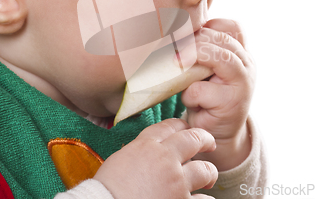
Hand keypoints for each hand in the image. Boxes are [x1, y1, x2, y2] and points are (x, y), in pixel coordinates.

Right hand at [94, 118, 217, 198]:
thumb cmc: (106, 190)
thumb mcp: (119, 161)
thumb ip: (138, 152)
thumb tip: (147, 151)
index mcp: (146, 146)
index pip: (169, 126)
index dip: (181, 125)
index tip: (186, 128)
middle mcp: (165, 159)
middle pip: (194, 140)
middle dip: (205, 139)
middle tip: (209, 144)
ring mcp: (176, 181)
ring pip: (205, 169)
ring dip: (209, 172)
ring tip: (209, 177)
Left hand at [180, 19, 255, 170]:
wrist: (218, 134)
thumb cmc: (208, 97)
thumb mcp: (209, 70)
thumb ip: (205, 51)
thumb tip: (177, 29)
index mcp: (242, 54)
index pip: (232, 28)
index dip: (209, 26)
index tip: (188, 33)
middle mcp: (247, 65)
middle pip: (221, 39)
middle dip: (193, 41)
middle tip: (173, 48)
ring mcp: (242, 84)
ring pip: (217, 57)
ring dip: (193, 58)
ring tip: (177, 64)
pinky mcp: (229, 103)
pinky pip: (199, 89)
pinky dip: (188, 95)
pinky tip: (192, 103)